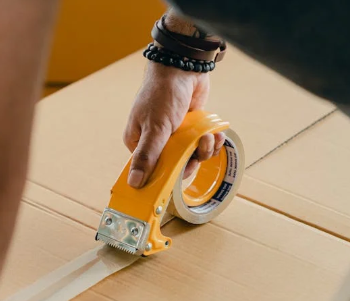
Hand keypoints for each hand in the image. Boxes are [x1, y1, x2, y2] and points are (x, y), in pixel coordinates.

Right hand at [124, 62, 223, 187]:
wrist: (183, 66)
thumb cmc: (162, 94)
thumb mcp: (154, 129)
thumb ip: (146, 157)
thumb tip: (133, 184)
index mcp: (139, 143)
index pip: (151, 171)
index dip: (168, 175)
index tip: (183, 172)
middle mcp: (155, 141)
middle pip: (175, 166)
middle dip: (192, 159)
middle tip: (199, 148)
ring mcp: (174, 135)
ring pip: (191, 156)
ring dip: (205, 149)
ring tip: (209, 137)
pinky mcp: (191, 129)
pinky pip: (201, 144)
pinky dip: (211, 142)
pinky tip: (216, 134)